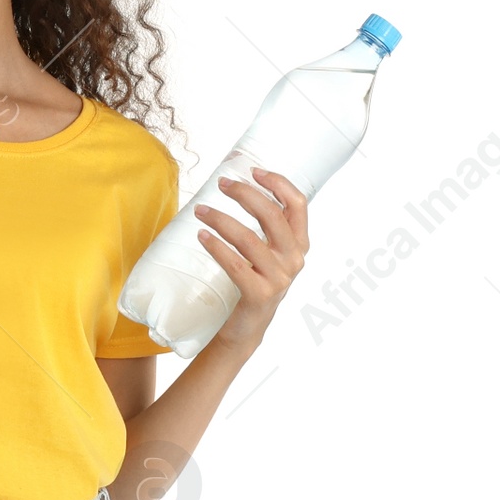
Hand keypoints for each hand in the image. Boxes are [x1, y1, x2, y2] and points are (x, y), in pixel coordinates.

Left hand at [193, 169, 308, 348]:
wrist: (246, 328)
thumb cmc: (252, 282)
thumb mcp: (267, 253)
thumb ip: (265, 227)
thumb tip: (237, 185)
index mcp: (299, 244)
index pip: (298, 203)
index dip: (277, 183)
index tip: (253, 171)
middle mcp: (294, 259)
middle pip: (271, 215)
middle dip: (245, 194)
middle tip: (220, 184)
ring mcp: (279, 278)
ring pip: (248, 238)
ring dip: (221, 219)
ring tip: (200, 211)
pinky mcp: (259, 295)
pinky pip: (235, 264)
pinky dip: (216, 247)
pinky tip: (202, 236)